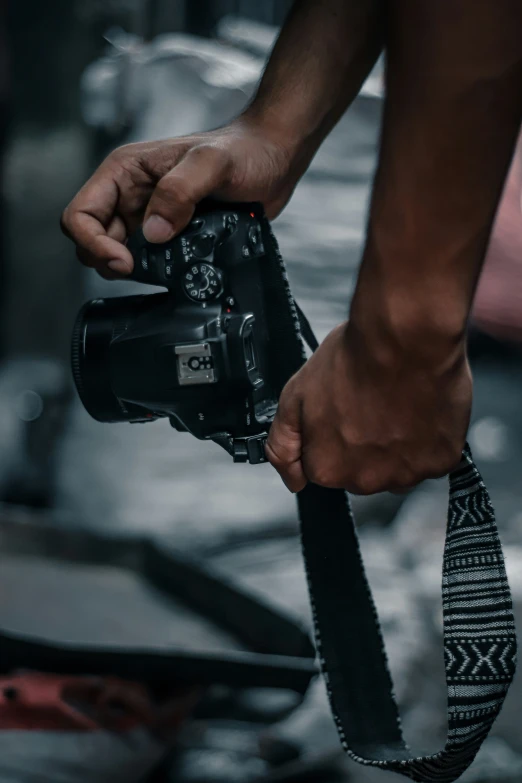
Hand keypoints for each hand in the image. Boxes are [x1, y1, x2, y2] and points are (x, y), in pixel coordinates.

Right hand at [61, 117, 303, 277]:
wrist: (272, 160)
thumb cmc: (243, 151)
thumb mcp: (211, 164)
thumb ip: (179, 192)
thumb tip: (153, 233)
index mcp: (125, 172)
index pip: (79, 214)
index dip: (92, 243)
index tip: (125, 261)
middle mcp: (131, 196)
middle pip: (92, 240)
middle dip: (108, 260)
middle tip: (140, 269)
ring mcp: (149, 218)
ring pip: (118, 255)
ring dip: (133, 269)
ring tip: (163, 267)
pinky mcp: (170, 235)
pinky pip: (149, 261)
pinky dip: (155, 272)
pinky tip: (177, 269)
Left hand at [266, 322, 471, 493]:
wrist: (406, 336)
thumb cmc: (355, 358)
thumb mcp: (295, 396)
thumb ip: (284, 443)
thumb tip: (291, 479)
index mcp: (328, 467)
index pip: (323, 468)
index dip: (331, 436)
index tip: (342, 413)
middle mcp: (367, 480)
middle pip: (361, 472)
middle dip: (363, 445)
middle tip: (369, 404)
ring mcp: (407, 474)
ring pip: (398, 468)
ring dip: (397, 445)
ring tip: (397, 404)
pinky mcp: (441, 460)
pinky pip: (432, 458)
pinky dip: (429, 438)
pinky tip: (420, 408)